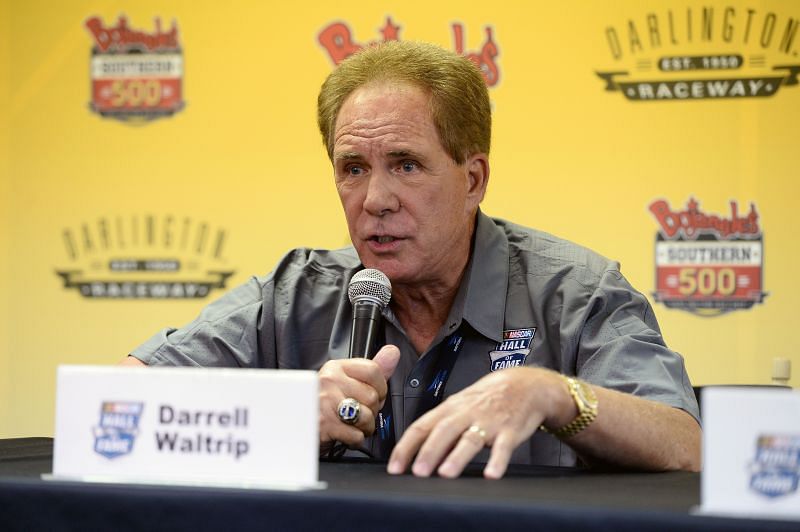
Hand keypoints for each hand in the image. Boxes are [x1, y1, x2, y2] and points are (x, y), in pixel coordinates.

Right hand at [318, 345, 399, 451]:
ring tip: (351, 425)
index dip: (380, 388)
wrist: (295, 426)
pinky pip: (356, 435)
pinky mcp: (324, 424)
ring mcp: (325, 402)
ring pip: (367, 416)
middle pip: (372, 396)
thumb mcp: (345, 382)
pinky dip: (354, 440)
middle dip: (371, 412)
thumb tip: (393, 352)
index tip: (373, 395)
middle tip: (357, 414)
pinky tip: (344, 434)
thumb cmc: (322, 406)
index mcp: (336, 368)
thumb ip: (373, 369)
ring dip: (364, 428)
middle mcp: (329, 381)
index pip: (373, 370)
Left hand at [387, 367, 571, 478]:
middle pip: (444, 431)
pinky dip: (498, 461)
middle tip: (417, 472)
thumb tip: (418, 459)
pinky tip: (492, 475)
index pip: (421, 426)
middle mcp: (467, 414)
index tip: (394, 467)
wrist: (524, 385)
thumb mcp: (460, 409)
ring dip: (457, 456)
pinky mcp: (511, 430)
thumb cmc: (486, 400)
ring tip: (446, 474)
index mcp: (450, 409)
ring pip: (470, 439)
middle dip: (429, 451)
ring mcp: (489, 422)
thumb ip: (441, 432)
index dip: (406, 447)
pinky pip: (504, 447)